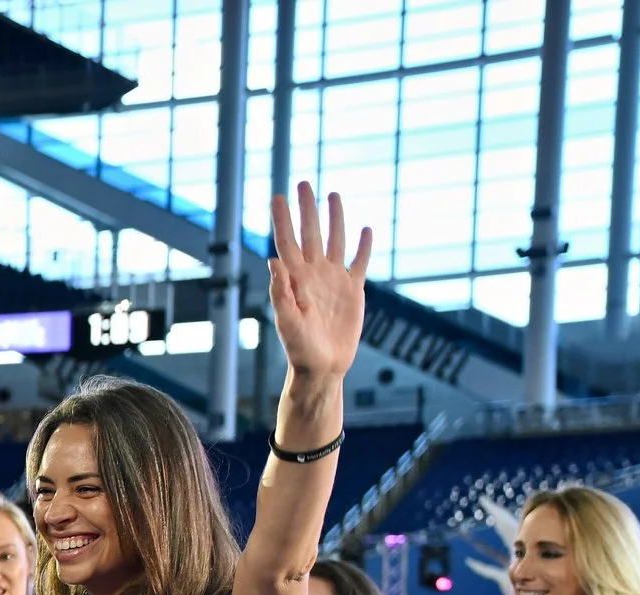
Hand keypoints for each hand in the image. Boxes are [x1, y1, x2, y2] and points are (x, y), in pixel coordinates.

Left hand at [268, 182, 369, 382]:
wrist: (322, 366)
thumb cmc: (299, 348)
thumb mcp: (287, 321)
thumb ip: (280, 291)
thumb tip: (272, 261)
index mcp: (295, 279)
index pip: (287, 241)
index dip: (282, 219)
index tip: (277, 196)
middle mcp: (313, 274)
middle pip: (310, 233)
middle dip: (306, 208)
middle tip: (303, 183)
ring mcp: (333, 280)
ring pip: (335, 240)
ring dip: (334, 218)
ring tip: (333, 195)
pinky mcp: (352, 291)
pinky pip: (360, 263)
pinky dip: (364, 246)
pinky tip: (366, 230)